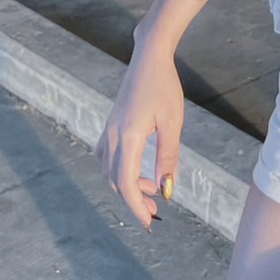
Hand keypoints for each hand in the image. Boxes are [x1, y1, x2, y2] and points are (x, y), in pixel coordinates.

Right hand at [94, 43, 183, 230]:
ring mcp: (108, 130)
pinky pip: (106, 157)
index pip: (126, 183)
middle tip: (155, 211)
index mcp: (128, 137)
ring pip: (109, 171)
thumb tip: (166, 190)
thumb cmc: (164, 86)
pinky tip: (137, 170)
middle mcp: (112, 136)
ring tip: (152, 189)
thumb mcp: (173, 122)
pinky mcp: (110, 125)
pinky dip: (119, 171)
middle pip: (115, 181)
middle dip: (134, 200)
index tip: (148, 223)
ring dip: (127, 185)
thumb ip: (168, 157)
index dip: (135, 207)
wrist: (149, 57)